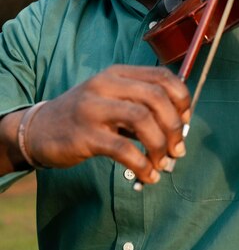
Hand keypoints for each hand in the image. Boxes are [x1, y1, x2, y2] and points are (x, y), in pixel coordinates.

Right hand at [24, 65, 190, 183]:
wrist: (40, 129)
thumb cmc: (85, 115)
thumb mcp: (112, 97)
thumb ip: (141, 104)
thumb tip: (180, 125)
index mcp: (118, 73)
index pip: (161, 75)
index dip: (181, 98)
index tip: (186, 119)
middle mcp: (106, 85)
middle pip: (156, 97)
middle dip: (175, 125)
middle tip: (178, 148)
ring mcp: (94, 108)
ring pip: (142, 119)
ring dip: (160, 145)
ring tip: (164, 163)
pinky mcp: (85, 135)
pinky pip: (123, 149)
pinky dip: (142, 165)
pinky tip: (147, 176)